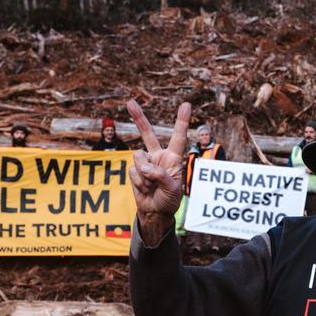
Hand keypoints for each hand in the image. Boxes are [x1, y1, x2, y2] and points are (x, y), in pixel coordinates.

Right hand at [125, 100, 190, 245]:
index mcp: (173, 158)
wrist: (155, 212)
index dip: (181, 121)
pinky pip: (133, 171)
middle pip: (148, 134)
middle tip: (130, 102)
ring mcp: (145, 163)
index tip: (186, 105)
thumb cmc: (169, 200)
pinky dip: (138, 182)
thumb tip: (144, 167)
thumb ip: (160, 176)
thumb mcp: (172, 189)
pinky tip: (144, 189)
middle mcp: (159, 157)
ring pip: (138, 157)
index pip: (178, 137)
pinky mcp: (135, 170)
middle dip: (138, 118)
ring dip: (143, 174)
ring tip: (151, 186)